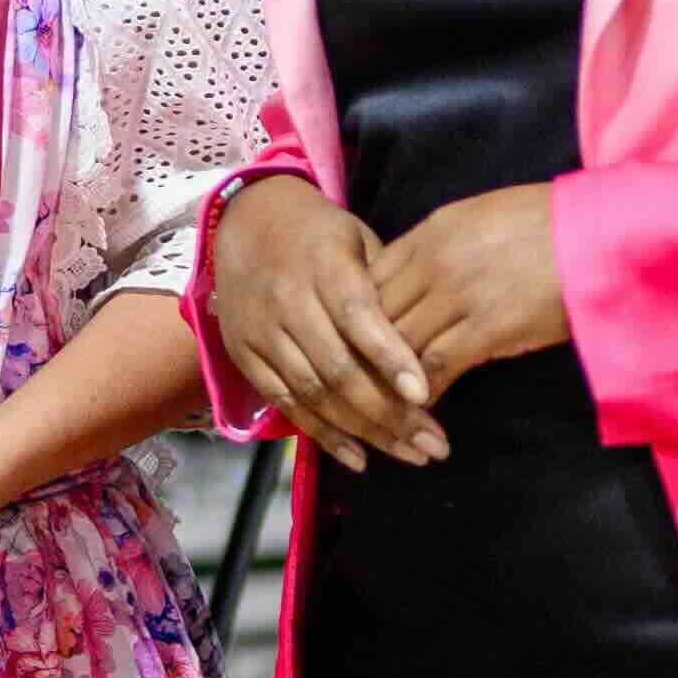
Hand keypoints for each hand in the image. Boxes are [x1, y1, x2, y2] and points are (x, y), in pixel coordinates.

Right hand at [205, 170, 445, 468]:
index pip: (359, 317)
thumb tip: (429, 343)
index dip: (390, 358)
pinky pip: (286, 404)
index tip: (424, 394)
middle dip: (389, 413)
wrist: (245, 220)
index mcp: (324, 264)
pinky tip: (359, 457)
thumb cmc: (320, 233)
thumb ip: (387, 289)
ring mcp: (261, 331)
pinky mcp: (243, 354)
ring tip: (411, 454)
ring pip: (314, 393)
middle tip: (434, 444)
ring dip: (364, 431)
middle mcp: (287, 300)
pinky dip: (323, 434)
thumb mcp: (359, 239)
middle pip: (338, 369)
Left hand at [370, 180, 568, 392]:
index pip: (367, 282)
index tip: (358, 349)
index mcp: (429, 232)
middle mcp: (434, 260)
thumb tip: (414, 278)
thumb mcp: (480, 219)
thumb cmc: (549, 225)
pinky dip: (422, 393)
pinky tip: (422, 411)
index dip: (357, 321)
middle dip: (363, 357)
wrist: (600, 230)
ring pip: (396, 346)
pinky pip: (434, 366)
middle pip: (372, 318)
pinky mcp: (488, 326)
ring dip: (389, 382)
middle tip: (361, 389)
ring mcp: (459, 293)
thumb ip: (440, 246)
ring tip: (387, 409)